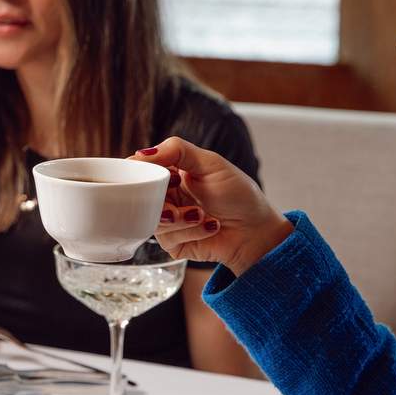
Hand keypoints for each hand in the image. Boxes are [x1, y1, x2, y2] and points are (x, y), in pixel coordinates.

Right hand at [132, 138, 293, 275]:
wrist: (256, 230)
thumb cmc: (239, 194)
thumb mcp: (211, 163)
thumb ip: (176, 151)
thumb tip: (140, 153)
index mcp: (171, 174)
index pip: (142, 170)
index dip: (139, 173)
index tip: (142, 176)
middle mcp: (167, 197)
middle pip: (141, 197)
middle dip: (162, 201)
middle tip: (177, 201)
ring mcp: (168, 221)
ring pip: (153, 219)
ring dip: (181, 218)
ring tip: (203, 214)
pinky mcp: (173, 243)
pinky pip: (167, 238)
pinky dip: (191, 231)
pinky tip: (210, 226)